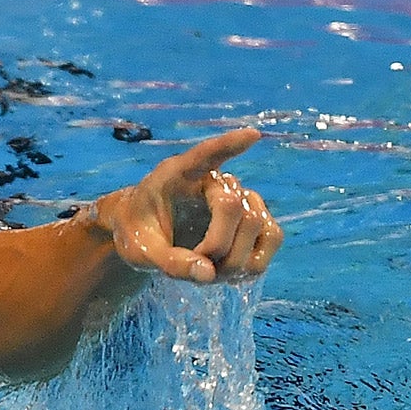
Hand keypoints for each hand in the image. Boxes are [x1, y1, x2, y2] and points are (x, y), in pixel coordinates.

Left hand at [95, 128, 281, 283]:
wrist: (145, 236)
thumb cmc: (138, 234)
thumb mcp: (140, 252)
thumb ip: (169, 261)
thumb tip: (209, 274)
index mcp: (176, 174)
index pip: (205, 154)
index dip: (229, 145)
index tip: (251, 135)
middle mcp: (213, 181)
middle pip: (234, 208)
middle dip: (217, 246)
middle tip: (194, 266)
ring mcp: (238, 199)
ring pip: (257, 224)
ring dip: (236, 258)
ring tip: (209, 272)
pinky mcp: (253, 221)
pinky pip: (272, 237)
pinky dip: (254, 262)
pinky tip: (231, 272)